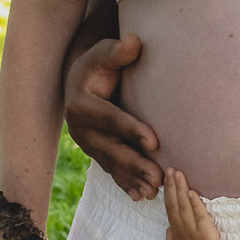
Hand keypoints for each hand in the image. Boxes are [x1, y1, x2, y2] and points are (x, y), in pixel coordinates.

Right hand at [65, 34, 162, 200]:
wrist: (81, 83)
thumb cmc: (99, 65)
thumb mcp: (105, 54)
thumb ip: (118, 51)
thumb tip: (134, 41)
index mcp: (81, 105)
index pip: (111, 119)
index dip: (132, 130)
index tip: (155, 142)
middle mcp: (81, 131)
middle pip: (112, 150)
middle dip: (135, 165)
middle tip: (158, 177)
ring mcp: (89, 146)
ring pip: (113, 166)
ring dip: (133, 180)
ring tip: (154, 193)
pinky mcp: (98, 155)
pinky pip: (113, 173)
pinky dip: (127, 185)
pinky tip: (142, 197)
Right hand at [163, 169, 224, 239]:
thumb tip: (168, 230)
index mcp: (176, 230)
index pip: (170, 206)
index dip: (169, 191)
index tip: (167, 177)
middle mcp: (182, 228)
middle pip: (175, 202)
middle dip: (172, 185)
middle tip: (170, 169)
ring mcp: (193, 231)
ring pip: (184, 205)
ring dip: (181, 189)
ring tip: (178, 174)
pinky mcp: (206, 235)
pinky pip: (200, 216)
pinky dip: (195, 204)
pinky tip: (192, 192)